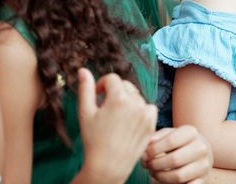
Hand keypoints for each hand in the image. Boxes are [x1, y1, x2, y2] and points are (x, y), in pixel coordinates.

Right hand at [77, 69, 157, 183]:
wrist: (109, 165)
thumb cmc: (94, 140)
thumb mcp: (85, 113)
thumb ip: (85, 89)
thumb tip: (83, 69)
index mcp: (118, 98)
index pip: (112, 78)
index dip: (102, 85)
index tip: (97, 96)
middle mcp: (135, 102)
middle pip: (125, 85)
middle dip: (115, 93)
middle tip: (106, 109)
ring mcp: (146, 112)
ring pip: (136, 96)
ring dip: (127, 101)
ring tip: (117, 118)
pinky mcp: (152, 122)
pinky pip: (148, 107)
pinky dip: (140, 110)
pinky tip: (130, 121)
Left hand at [143, 125, 212, 183]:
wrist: (199, 151)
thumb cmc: (179, 142)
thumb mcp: (169, 134)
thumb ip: (157, 136)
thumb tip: (148, 143)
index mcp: (191, 132)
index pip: (171, 140)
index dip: (154, 149)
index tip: (145, 154)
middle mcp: (201, 147)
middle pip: (174, 159)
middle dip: (156, 165)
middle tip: (148, 165)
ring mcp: (204, 164)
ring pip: (179, 176)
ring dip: (161, 177)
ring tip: (154, 173)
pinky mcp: (204, 179)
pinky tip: (166, 180)